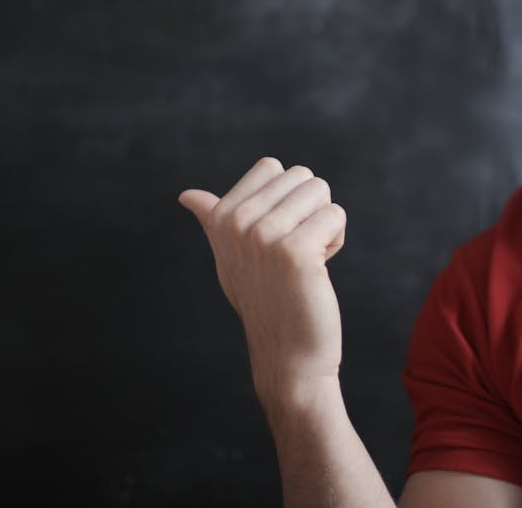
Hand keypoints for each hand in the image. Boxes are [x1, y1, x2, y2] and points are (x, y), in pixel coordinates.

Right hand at [180, 157, 346, 409]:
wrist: (286, 354)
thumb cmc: (265, 299)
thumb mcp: (229, 256)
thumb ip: (213, 220)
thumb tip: (186, 195)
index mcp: (220, 217)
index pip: (272, 167)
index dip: (286, 199)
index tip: (277, 237)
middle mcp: (236, 222)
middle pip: (301, 176)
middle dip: (309, 210)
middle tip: (295, 252)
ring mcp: (263, 235)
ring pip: (320, 190)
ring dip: (324, 224)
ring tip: (306, 259)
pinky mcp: (295, 251)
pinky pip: (335, 215)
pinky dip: (336, 240)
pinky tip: (319, 269)